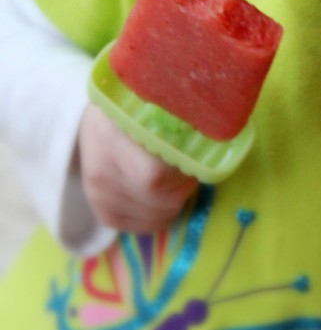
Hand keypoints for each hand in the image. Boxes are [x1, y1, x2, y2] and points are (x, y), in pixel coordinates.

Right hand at [77, 104, 198, 232]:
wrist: (96, 125)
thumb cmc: (132, 110)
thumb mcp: (150, 102)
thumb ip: (175, 116)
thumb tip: (214, 132)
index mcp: (112, 136)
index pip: (155, 175)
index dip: (184, 171)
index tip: (194, 156)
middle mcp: (101, 171)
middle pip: (160, 199)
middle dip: (185, 187)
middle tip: (188, 168)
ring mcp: (99, 195)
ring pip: (158, 217)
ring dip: (177, 201)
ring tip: (175, 178)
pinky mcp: (103, 213)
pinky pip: (147, 227)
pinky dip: (164, 214)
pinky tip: (162, 194)